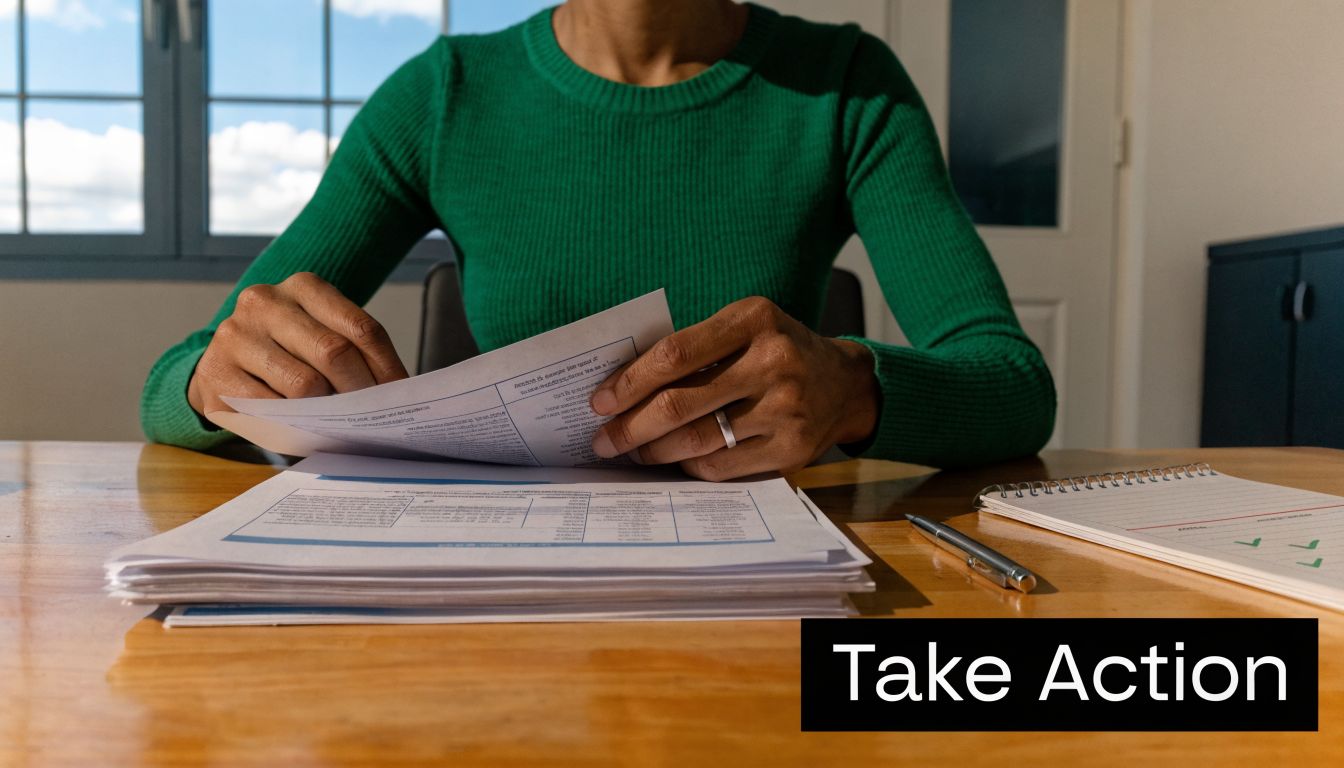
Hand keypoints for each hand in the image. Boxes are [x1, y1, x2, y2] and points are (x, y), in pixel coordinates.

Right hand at [188, 272, 407, 416]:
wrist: (223, 363)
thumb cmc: (288, 352)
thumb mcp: (320, 335)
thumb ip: (353, 352)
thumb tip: (399, 391)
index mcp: (304, 286)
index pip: (361, 328)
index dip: (387, 367)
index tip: (401, 395)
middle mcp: (266, 301)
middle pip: (334, 352)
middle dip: (361, 391)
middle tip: (373, 416)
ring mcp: (236, 334)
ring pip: (303, 384)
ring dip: (328, 411)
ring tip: (339, 421)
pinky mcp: (216, 373)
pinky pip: (270, 408)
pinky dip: (295, 422)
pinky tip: (304, 425)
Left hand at [588, 297, 879, 479]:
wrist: (847, 385)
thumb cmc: (779, 352)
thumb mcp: (746, 328)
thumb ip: (696, 348)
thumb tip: (625, 386)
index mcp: (754, 320)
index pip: (675, 354)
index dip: (630, 382)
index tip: (600, 401)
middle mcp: (773, 363)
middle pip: (679, 404)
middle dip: (630, 427)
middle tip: (603, 439)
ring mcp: (785, 409)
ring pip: (695, 441)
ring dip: (653, 451)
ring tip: (632, 451)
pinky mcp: (791, 449)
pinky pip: (720, 467)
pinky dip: (688, 466)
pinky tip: (675, 460)